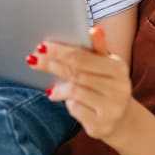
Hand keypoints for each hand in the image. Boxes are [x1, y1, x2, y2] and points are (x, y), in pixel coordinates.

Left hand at [27, 27, 132, 141]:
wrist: (122, 120)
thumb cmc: (108, 86)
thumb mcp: (106, 65)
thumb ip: (98, 48)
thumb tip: (94, 29)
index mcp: (118, 68)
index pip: (83, 57)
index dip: (60, 51)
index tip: (42, 46)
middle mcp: (118, 88)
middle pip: (76, 73)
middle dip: (52, 65)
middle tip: (33, 59)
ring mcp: (111, 108)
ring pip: (74, 92)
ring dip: (59, 88)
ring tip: (51, 88)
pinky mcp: (102, 125)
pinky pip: (75, 110)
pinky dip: (68, 104)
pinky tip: (68, 102)